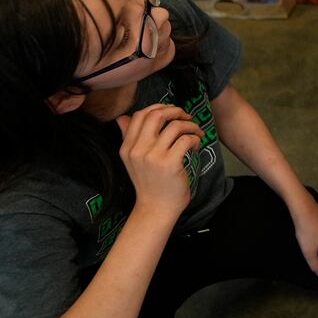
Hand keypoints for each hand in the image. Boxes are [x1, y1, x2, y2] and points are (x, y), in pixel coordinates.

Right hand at [117, 105, 202, 221]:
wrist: (155, 209)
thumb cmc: (149, 184)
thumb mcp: (133, 161)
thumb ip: (128, 138)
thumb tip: (122, 117)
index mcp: (127, 147)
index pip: (139, 115)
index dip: (158, 107)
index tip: (172, 112)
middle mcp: (137, 150)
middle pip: (156, 115)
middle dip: (176, 111)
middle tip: (186, 117)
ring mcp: (153, 157)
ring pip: (175, 126)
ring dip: (190, 126)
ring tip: (196, 133)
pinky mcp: (169, 164)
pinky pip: (186, 139)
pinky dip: (195, 138)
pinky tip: (196, 146)